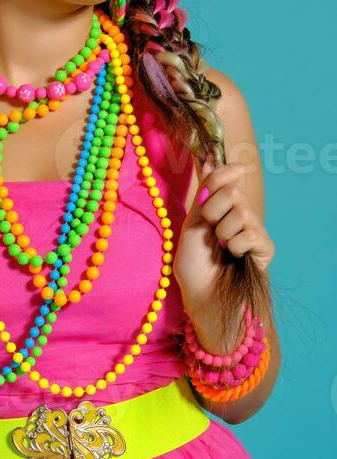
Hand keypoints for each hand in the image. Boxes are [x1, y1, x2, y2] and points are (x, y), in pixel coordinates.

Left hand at [172, 153, 274, 312]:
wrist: (202, 298)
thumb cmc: (194, 266)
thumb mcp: (192, 225)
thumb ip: (204, 196)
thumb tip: (210, 161)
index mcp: (223, 208)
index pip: (229, 178)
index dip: (223, 172)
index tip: (212, 167)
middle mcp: (241, 215)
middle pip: (234, 191)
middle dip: (214, 210)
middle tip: (210, 230)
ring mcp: (254, 231)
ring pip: (242, 212)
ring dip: (223, 232)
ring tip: (221, 249)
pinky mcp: (265, 248)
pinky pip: (251, 233)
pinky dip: (236, 246)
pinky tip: (234, 257)